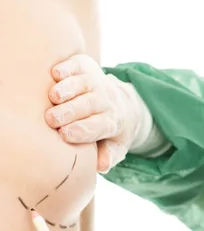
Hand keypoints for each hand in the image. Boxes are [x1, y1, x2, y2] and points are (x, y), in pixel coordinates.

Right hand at [45, 54, 144, 172]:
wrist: (125, 103)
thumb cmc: (111, 130)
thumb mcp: (117, 147)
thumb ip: (109, 156)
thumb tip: (101, 165)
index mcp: (112, 121)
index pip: (99, 126)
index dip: (82, 130)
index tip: (65, 135)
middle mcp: (106, 100)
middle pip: (89, 105)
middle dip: (71, 111)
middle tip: (52, 119)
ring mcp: (96, 82)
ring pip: (83, 84)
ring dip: (69, 89)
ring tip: (54, 97)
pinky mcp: (86, 67)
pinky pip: (78, 65)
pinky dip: (68, 68)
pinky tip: (56, 74)